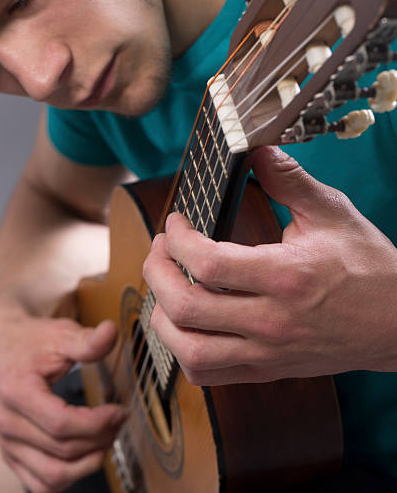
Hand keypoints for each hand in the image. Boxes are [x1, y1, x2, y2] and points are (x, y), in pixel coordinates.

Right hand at [0, 312, 123, 492]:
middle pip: (61, 450)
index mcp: (17, 392)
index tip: (119, 410)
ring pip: (52, 475)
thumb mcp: (60, 334)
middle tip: (119, 419)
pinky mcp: (12, 455)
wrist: (2, 348)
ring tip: (107, 438)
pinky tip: (86, 455)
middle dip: (100, 439)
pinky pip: (40, 483)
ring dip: (88, 463)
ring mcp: (7, 443)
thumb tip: (111, 331)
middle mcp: (8, 423)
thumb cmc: (31, 342)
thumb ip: (87, 341)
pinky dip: (68, 477)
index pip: (60, 423)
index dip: (96, 423)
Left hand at [143, 146, 396, 385]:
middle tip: (160, 248)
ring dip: (162, 316)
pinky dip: (183, 351)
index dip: (178, 239)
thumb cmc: (369, 267)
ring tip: (164, 287)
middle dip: (157, 272)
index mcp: (287, 276)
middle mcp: (272, 320)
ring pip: (190, 351)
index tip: (175, 222)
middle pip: (186, 307)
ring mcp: (268, 352)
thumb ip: (291, 179)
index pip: (209, 263)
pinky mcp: (268, 370)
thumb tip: (257, 150)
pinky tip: (184, 325)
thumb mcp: (334, 213)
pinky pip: (209, 375)